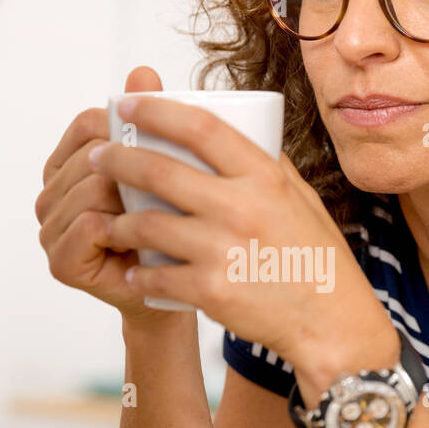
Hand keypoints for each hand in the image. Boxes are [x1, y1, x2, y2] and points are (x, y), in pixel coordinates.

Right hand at [34, 65, 183, 326]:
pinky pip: (88, 224)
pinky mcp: (61, 261)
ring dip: (128, 198)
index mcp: (69, 164)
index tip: (163, 141)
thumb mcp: (166, 169)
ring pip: (91, 189)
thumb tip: (143, 71)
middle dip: (132, 165)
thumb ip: (150, 122)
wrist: (176, 289)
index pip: (88, 124)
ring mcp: (51, 229)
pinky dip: (118, 226)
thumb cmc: (170, 227)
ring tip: (161, 213)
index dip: (124, 125)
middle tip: (173, 185)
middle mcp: (52, 194)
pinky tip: (143, 235)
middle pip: (90, 156)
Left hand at [89, 93, 389, 372]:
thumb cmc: (317, 258)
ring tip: (108, 221)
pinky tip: (135, 270)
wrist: (330, 323)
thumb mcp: (301, 199)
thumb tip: (240, 128)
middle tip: (98, 157)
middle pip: (159, 171)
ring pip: (147, 224)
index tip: (129, 104)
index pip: (202, 128)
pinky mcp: (211, 291)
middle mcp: (241, 208)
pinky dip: (141, 272)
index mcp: (264, 178)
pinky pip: (157, 275)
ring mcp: (223, 250)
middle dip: (117, 160)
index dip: (158, 110)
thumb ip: (268, 164)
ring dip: (118, 221)